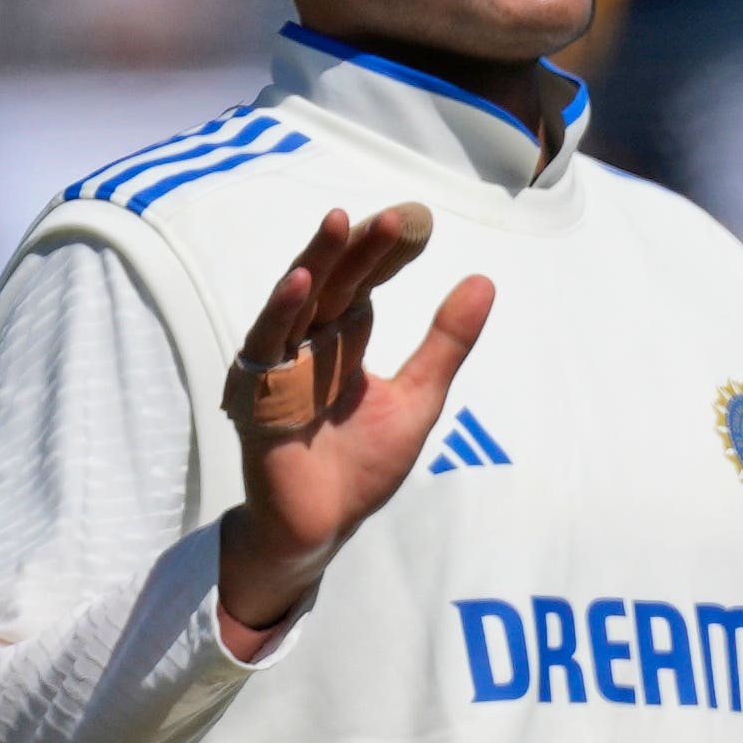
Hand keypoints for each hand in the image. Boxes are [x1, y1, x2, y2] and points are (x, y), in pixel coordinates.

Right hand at [213, 200, 488, 647]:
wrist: (325, 525)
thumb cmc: (362, 465)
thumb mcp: (418, 397)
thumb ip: (446, 343)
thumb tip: (484, 281)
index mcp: (343, 339)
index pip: (364, 284)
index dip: (385, 255)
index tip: (415, 222)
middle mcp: (308, 342)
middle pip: (333, 284)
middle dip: (359, 250)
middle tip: (392, 217)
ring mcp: (281, 363)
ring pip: (297, 302)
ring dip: (316, 262)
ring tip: (339, 223)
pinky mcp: (258, 391)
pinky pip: (267, 344)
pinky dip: (281, 312)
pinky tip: (300, 282)